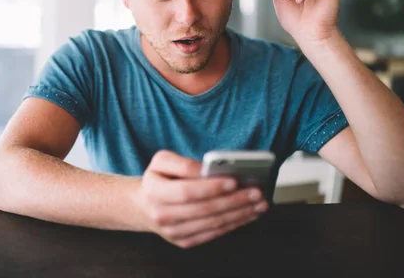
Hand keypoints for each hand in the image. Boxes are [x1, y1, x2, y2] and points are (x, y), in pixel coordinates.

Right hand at [134, 150, 268, 248]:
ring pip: (213, 224)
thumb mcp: (162, 161)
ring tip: (259, 204)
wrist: (144, 205)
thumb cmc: (158, 179)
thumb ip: (183, 163)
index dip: (211, 187)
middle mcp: (162, 215)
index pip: (186, 191)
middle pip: (204, 209)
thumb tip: (208, 170)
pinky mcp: (184, 242)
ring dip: (240, 214)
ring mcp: (173, 232)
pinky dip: (234, 224)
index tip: (233, 180)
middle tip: (256, 192)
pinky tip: (248, 214)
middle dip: (234, 201)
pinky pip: (213, 234)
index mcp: (154, 191)